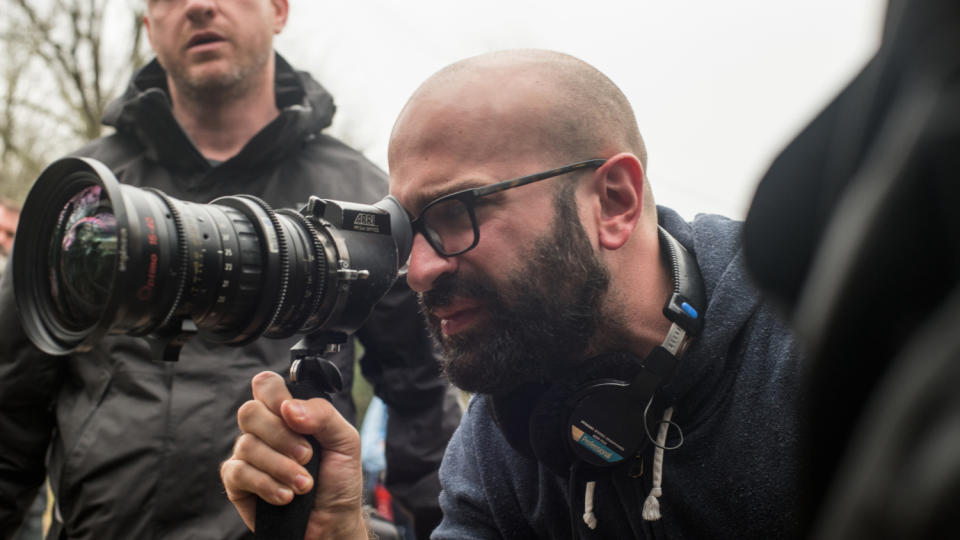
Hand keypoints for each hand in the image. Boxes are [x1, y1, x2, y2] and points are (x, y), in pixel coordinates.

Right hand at [221, 371, 366, 538]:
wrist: (333, 521)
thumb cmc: (339, 479)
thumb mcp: (345, 440)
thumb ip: (322, 415)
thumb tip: (289, 407)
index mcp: (288, 413)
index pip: (266, 385)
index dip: (275, 395)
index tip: (295, 417)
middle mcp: (264, 430)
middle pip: (250, 412)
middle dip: (281, 436)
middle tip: (307, 457)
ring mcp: (248, 455)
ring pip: (246, 445)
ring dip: (281, 467)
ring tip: (304, 485)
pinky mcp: (237, 483)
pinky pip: (238, 472)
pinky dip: (266, 484)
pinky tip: (285, 496)